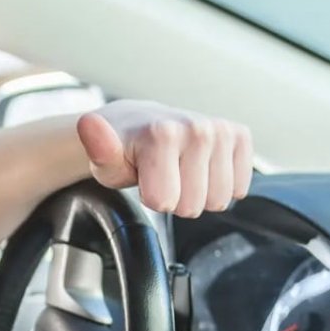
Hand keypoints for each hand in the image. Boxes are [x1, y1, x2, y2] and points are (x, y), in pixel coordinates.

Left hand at [76, 100, 252, 217]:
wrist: (138, 124)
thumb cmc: (123, 149)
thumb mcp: (104, 159)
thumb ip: (97, 147)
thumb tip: (89, 125)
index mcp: (163, 134)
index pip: (164, 202)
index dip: (151, 197)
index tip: (145, 178)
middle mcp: (197, 128)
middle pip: (193, 206)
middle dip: (176, 197)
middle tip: (163, 175)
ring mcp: (221, 131)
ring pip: (218, 200)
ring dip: (198, 192)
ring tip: (180, 170)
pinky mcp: (239, 136)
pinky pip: (240, 186)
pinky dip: (220, 184)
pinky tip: (201, 167)